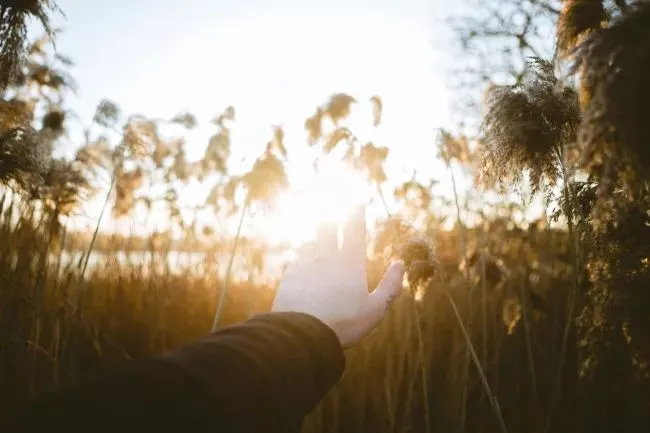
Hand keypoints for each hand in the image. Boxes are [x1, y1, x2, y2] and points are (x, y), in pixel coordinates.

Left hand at [271, 206, 404, 348]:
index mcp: (350, 262)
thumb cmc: (344, 323)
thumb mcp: (375, 310)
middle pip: (327, 227)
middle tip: (335, 218)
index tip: (358, 201)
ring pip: (310, 241)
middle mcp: (326, 257)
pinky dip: (302, 258)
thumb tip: (400, 264)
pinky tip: (303, 264)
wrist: (302, 334)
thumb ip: (390, 286)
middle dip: (332, 220)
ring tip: (320, 244)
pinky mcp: (289, 276)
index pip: (354, 227)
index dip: (357, 211)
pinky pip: (296, 259)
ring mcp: (305, 264)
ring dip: (316, 241)